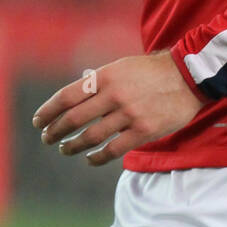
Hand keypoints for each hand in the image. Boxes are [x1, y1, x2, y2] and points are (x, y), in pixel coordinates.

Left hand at [32, 50, 205, 166]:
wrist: (188, 77)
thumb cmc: (152, 71)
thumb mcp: (122, 67)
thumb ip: (99, 81)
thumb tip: (76, 97)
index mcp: (105, 77)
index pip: (66, 96)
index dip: (48, 111)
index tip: (39, 121)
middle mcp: (114, 95)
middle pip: (74, 119)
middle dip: (55, 131)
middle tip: (47, 138)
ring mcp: (129, 114)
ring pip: (90, 136)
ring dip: (72, 145)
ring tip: (65, 148)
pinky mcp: (143, 131)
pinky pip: (112, 149)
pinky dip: (96, 157)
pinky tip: (89, 158)